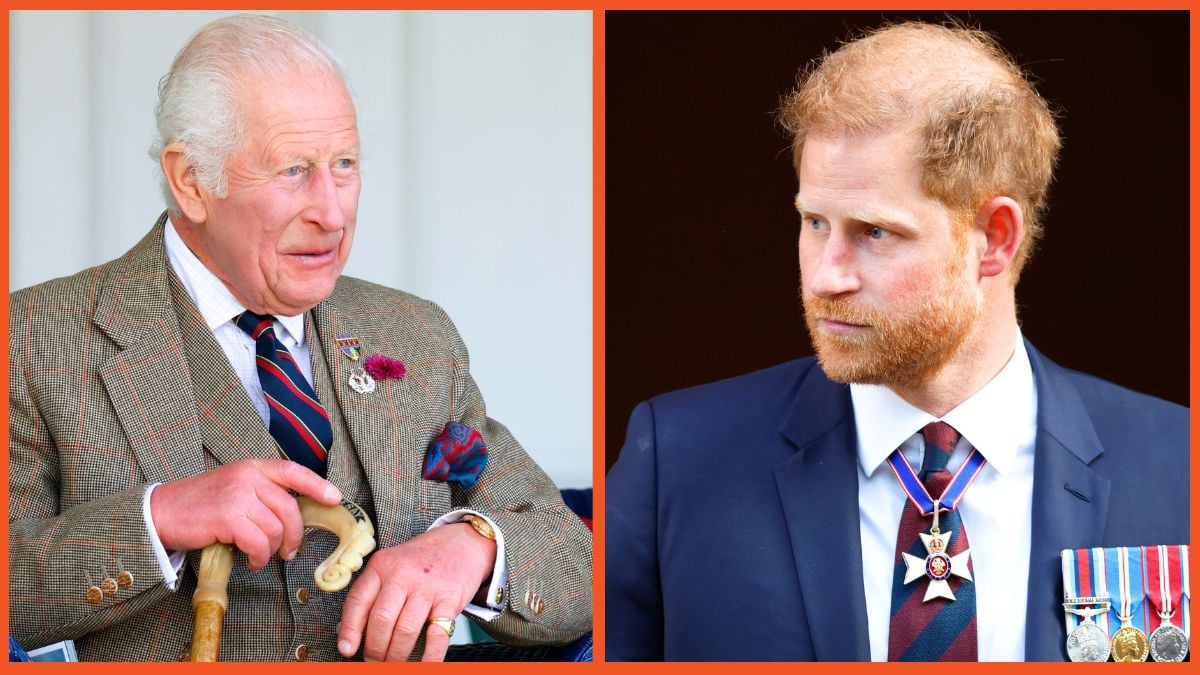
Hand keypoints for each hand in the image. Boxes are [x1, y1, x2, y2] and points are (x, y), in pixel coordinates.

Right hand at [150, 459, 341, 570]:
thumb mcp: (232, 487)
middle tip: (289, 551)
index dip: (317, 485)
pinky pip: (258, 543)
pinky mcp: (227, 518)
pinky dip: (259, 558)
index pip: (293, 471)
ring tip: (261, 557)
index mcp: (251, 467)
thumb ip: (260, 493)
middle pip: (290, 508)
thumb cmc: (198, 505)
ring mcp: (238, 496)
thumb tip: (291, 515)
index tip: (334, 498)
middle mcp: (247, 477)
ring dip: (273, 550)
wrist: (159, 513)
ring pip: (275, 528)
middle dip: (295, 534)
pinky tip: (252, 562)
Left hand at [337, 522, 496, 660]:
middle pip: (381, 620)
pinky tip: (423, 666)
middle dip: (375, 649)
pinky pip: (436, 636)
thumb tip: (351, 633)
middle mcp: (402, 574)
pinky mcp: (449, 600)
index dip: (349, 630)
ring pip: (405, 631)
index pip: (358, 601)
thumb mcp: (392, 565)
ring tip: (393, 664)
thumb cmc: (422, 560)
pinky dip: (429, 657)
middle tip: (374, 661)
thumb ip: (374, 592)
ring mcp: (427, 587)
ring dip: (397, 656)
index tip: (347, 650)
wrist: (462, 543)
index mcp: (382, 565)